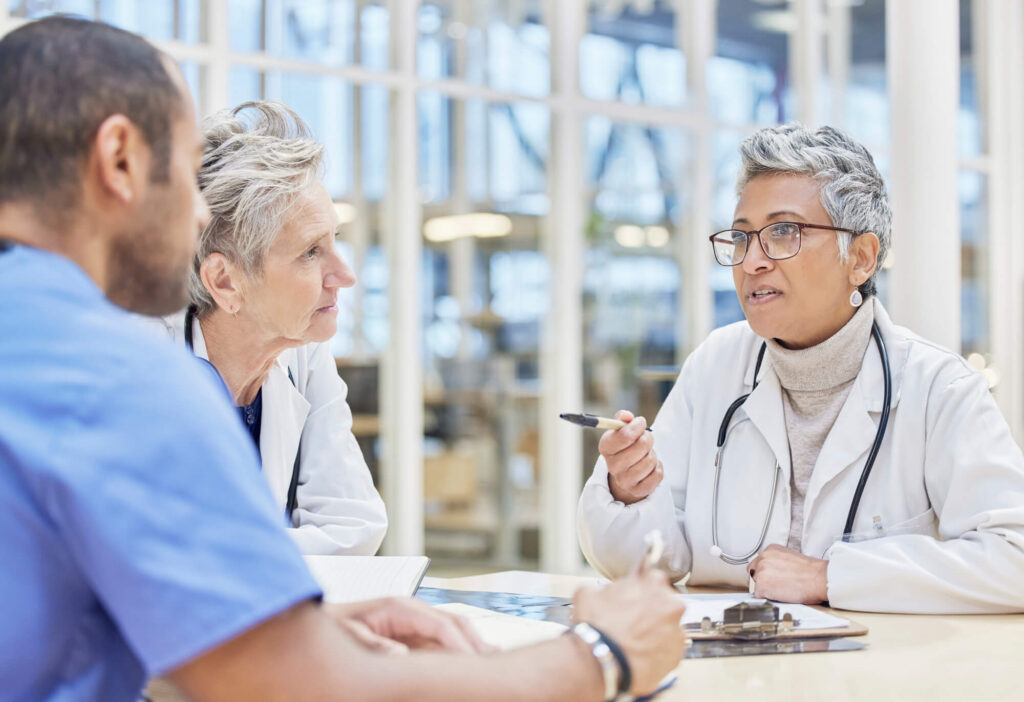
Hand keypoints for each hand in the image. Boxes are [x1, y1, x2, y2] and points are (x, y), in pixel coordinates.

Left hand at [324, 597, 494, 653]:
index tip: (472, 669)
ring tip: (492, 664)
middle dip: (476, 643)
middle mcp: (412, 610)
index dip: (460, 647)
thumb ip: (374, 644)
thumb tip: (402, 656)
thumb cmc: (332, 627)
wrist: (318, 620)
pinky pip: (441, 640)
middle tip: (494, 667)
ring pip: (453, 630)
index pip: (442, 626)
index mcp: (400, 607)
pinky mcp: (410, 632)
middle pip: (456, 623)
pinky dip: (458, 649)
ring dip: (472, 645)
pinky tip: (470, 661)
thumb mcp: (348, 636)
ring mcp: (413, 620)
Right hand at [572, 570, 686, 695]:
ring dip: (655, 633)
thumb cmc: (596, 626)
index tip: (633, 599)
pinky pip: (668, 651)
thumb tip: (599, 593)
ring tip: (634, 642)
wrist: (601, 660)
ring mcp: (677, 631)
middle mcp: (671, 605)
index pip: (654, 579)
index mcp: (653, 583)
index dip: (641, 590)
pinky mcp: (677, 655)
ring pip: (668, 628)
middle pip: (665, 604)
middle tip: (632, 622)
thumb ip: (602, 588)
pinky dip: (657, 653)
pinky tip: (639, 655)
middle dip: (651, 611)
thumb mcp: (587, 594)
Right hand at [601, 410, 662, 504]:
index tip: (641, 422)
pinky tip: (650, 467)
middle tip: (646, 438)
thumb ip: (622, 418)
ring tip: (646, 454)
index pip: (624, 436)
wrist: (626, 472)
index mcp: (605, 447)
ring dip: (652, 454)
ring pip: (651, 460)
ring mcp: (624, 481)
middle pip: (641, 446)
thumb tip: (627, 416)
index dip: (637, 426)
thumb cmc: (625, 446)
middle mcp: (612, 466)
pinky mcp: (638, 491)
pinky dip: (658, 468)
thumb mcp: (620, 430)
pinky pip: (657, 475)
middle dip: (648, 439)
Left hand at [748, 544, 828, 603]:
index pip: (758, 563)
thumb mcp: (790, 558)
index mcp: (770, 550)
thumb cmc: (811, 571)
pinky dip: (768, 598)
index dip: (766, 573)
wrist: (819, 578)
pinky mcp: (762, 585)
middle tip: (778, 586)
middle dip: (764, 581)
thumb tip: (774, 572)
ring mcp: (761, 571)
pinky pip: (759, 596)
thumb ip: (777, 562)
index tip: (773, 578)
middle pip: (755, 573)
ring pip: (757, 585)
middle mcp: (763, 557)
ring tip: (783, 591)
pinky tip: (781, 596)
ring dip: (767, 590)